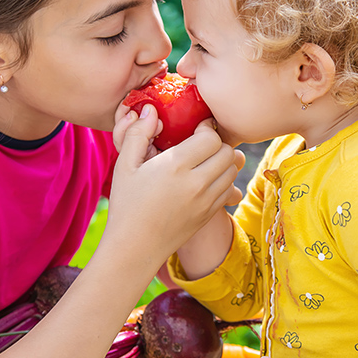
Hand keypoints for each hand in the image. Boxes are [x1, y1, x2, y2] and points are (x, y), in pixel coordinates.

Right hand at [106, 104, 242, 263]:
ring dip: (224, 161)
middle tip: (203, 143)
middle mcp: (196, 184)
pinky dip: (224, 180)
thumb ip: (137, 134)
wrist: (135, 247)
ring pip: (233, 171)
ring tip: (206, 159)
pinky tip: (208, 178)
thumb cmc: (126, 204)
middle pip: (228, 152)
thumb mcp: (124, 165)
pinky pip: (230, 189)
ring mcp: (206, 201)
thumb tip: (150, 110)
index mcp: (175, 166)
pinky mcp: (209, 214)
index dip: (207, 128)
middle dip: (218, 143)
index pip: (211, 137)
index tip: (196, 129)